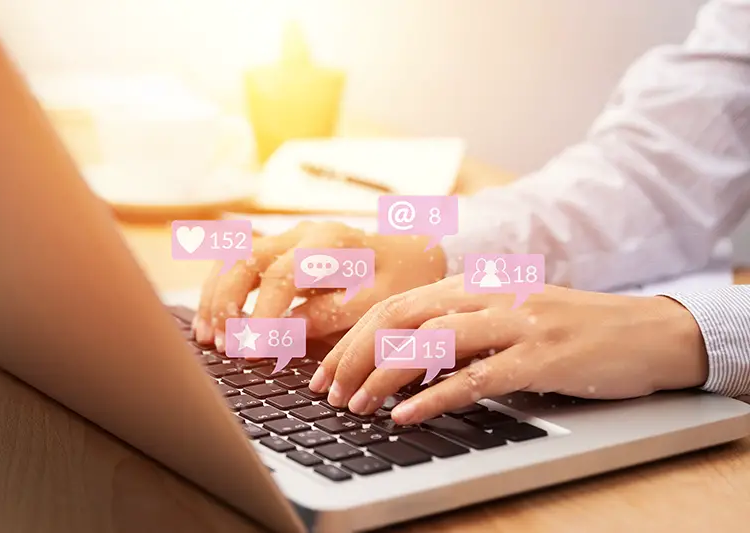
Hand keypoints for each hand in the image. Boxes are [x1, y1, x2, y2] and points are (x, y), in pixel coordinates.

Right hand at [194, 221, 445, 345]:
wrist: (418, 252)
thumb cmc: (403, 279)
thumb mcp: (377, 302)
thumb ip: (330, 315)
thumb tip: (283, 333)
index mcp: (329, 243)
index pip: (280, 276)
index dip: (262, 316)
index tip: (253, 351)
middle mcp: (303, 233)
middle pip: (244, 258)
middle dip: (226, 303)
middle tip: (223, 345)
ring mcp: (290, 237)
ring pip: (234, 255)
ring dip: (216, 295)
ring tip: (209, 337)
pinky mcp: (283, 249)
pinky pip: (240, 260)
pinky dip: (222, 289)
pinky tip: (216, 321)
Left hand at [309, 275, 708, 424]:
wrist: (644, 330)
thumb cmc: (569, 327)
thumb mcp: (505, 316)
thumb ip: (458, 329)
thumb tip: (400, 359)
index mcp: (474, 284)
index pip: (394, 304)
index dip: (351, 336)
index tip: (323, 370)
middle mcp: (487, 295)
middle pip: (400, 317)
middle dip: (353, 355)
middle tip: (327, 392)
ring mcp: (514, 323)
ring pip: (430, 343)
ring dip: (383, 376)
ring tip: (355, 406)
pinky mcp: (540, 357)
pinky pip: (476, 377)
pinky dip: (434, 397)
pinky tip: (406, 416)